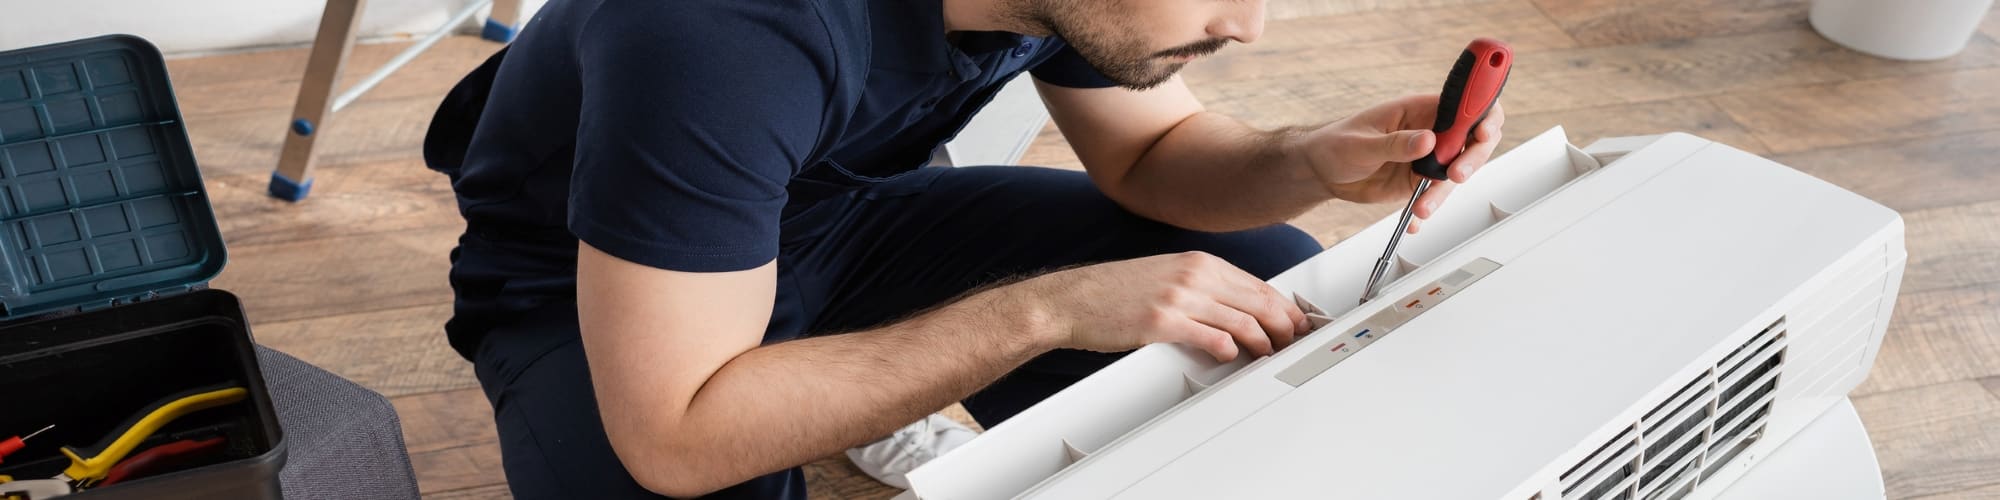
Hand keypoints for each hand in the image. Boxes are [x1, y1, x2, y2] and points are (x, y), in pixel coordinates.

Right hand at [1002, 252, 1310, 361]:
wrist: (1071, 299)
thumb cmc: (1113, 293)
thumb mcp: (1166, 276)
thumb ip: (1202, 288)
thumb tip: (1236, 310)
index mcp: (1197, 262)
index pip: (1257, 284)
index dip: (1284, 307)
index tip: (1297, 323)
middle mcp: (1193, 275)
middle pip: (1258, 301)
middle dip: (1284, 325)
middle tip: (1295, 343)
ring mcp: (1179, 297)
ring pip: (1242, 320)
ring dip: (1263, 342)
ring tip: (1270, 355)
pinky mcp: (1162, 321)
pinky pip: (1210, 336)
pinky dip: (1228, 349)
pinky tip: (1232, 356)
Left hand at [1295, 94, 1504, 232]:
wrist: (1320, 171)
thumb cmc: (1335, 144)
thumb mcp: (1362, 143)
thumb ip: (1396, 143)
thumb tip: (1427, 140)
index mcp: (1418, 109)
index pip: (1463, 104)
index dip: (1481, 113)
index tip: (1482, 131)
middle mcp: (1429, 131)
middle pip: (1472, 139)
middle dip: (1472, 158)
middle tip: (1456, 175)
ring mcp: (1427, 158)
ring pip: (1456, 172)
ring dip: (1444, 192)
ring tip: (1423, 208)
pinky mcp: (1419, 180)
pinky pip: (1436, 195)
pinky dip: (1429, 208)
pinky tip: (1415, 220)